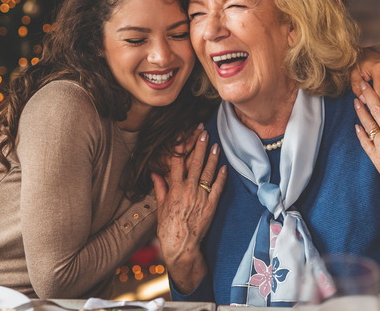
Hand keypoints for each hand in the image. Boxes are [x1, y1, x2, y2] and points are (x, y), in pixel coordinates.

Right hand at [152, 128, 226, 292]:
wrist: (181, 246)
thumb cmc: (168, 228)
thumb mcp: (161, 207)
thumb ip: (160, 188)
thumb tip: (155, 174)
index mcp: (174, 189)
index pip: (177, 163)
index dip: (181, 147)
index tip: (184, 135)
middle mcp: (188, 190)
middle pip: (195, 163)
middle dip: (199, 146)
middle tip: (203, 133)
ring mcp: (201, 197)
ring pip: (208, 173)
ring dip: (212, 158)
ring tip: (215, 145)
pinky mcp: (211, 206)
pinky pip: (218, 188)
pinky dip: (221, 177)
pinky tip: (224, 167)